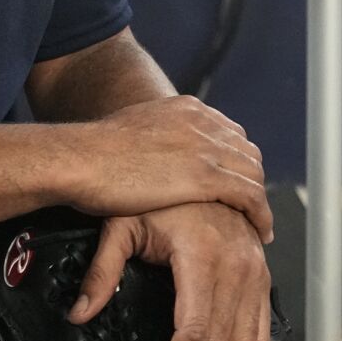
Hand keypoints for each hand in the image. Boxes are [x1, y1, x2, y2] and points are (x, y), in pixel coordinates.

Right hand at [60, 96, 271, 241]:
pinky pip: (251, 197)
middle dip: (252, 180)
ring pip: (254, 174)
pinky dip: (261, 215)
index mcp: (184, 109)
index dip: (236, 160)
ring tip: (258, 224)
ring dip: (260, 201)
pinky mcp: (206, 177)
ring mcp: (205, 148)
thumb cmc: (92, 152)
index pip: (229, 132)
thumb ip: (152, 137)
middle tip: (249, 206)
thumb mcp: (130, 129)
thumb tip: (152, 152)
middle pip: (247, 152)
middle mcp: (201, 122)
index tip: (234, 180)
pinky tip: (260, 231)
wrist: (80, 159)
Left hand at [69, 204, 272, 340]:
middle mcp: (236, 263)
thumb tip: (79, 314)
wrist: (194, 163)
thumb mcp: (120, 224)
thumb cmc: (155, 192)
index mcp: (202, 253)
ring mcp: (255, 268)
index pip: (194, 333)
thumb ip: (101, 272)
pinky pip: (262, 326)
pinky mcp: (262, 271)